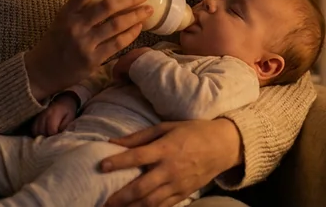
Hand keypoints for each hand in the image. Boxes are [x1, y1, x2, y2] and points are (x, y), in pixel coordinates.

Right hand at [25, 0, 154, 100]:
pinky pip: (117, 44)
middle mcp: (75, 26)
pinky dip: (130, 34)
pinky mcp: (93, 60)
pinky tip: (138, 27)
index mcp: (66, 13)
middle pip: (107, 6)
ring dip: (135, 15)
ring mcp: (84, 44)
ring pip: (116, 25)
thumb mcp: (62, 21)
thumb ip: (80, 10)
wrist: (42, 72)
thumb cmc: (55, 44)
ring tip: (147, 10)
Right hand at [32, 93, 79, 136]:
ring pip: (36, 131)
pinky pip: (33, 128)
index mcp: (54, 114)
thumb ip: (64, 126)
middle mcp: (44, 114)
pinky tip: (43, 134)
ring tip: (48, 137)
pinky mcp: (36, 117)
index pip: (51, 130)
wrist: (63, 100)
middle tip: (53, 139)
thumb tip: (58, 135)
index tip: (58, 138)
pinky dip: (37, 133)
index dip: (54, 136)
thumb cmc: (68, 110)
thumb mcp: (70, 117)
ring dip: (42, 136)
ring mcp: (39, 116)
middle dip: (48, 138)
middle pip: (42, 132)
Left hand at [100, 119, 241, 206]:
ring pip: (151, 201)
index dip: (119, 161)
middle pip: (141, 187)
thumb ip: (140, 136)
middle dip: (121, 196)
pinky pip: (164, 206)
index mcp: (166, 148)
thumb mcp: (166, 127)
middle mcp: (170, 169)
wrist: (222, 147)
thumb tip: (114, 142)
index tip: (102, 166)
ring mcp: (178, 184)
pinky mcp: (184, 193)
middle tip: (104, 201)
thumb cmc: (192, 132)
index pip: (138, 156)